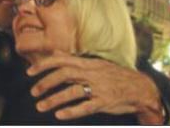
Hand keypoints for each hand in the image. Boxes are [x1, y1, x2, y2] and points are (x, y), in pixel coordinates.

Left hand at [28, 51, 163, 123]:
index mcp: (89, 63)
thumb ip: (75, 61)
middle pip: (65, 73)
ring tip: (40, 106)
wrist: (140, 88)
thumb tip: (56, 53)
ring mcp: (99, 87)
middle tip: (33, 91)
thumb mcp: (96, 64)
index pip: (62, 59)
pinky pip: (86, 106)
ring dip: (54, 99)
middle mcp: (92, 73)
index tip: (30, 72)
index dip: (44, 64)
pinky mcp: (105, 102)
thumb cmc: (115, 77)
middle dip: (46, 82)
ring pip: (73, 91)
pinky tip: (60, 115)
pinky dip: (72, 111)